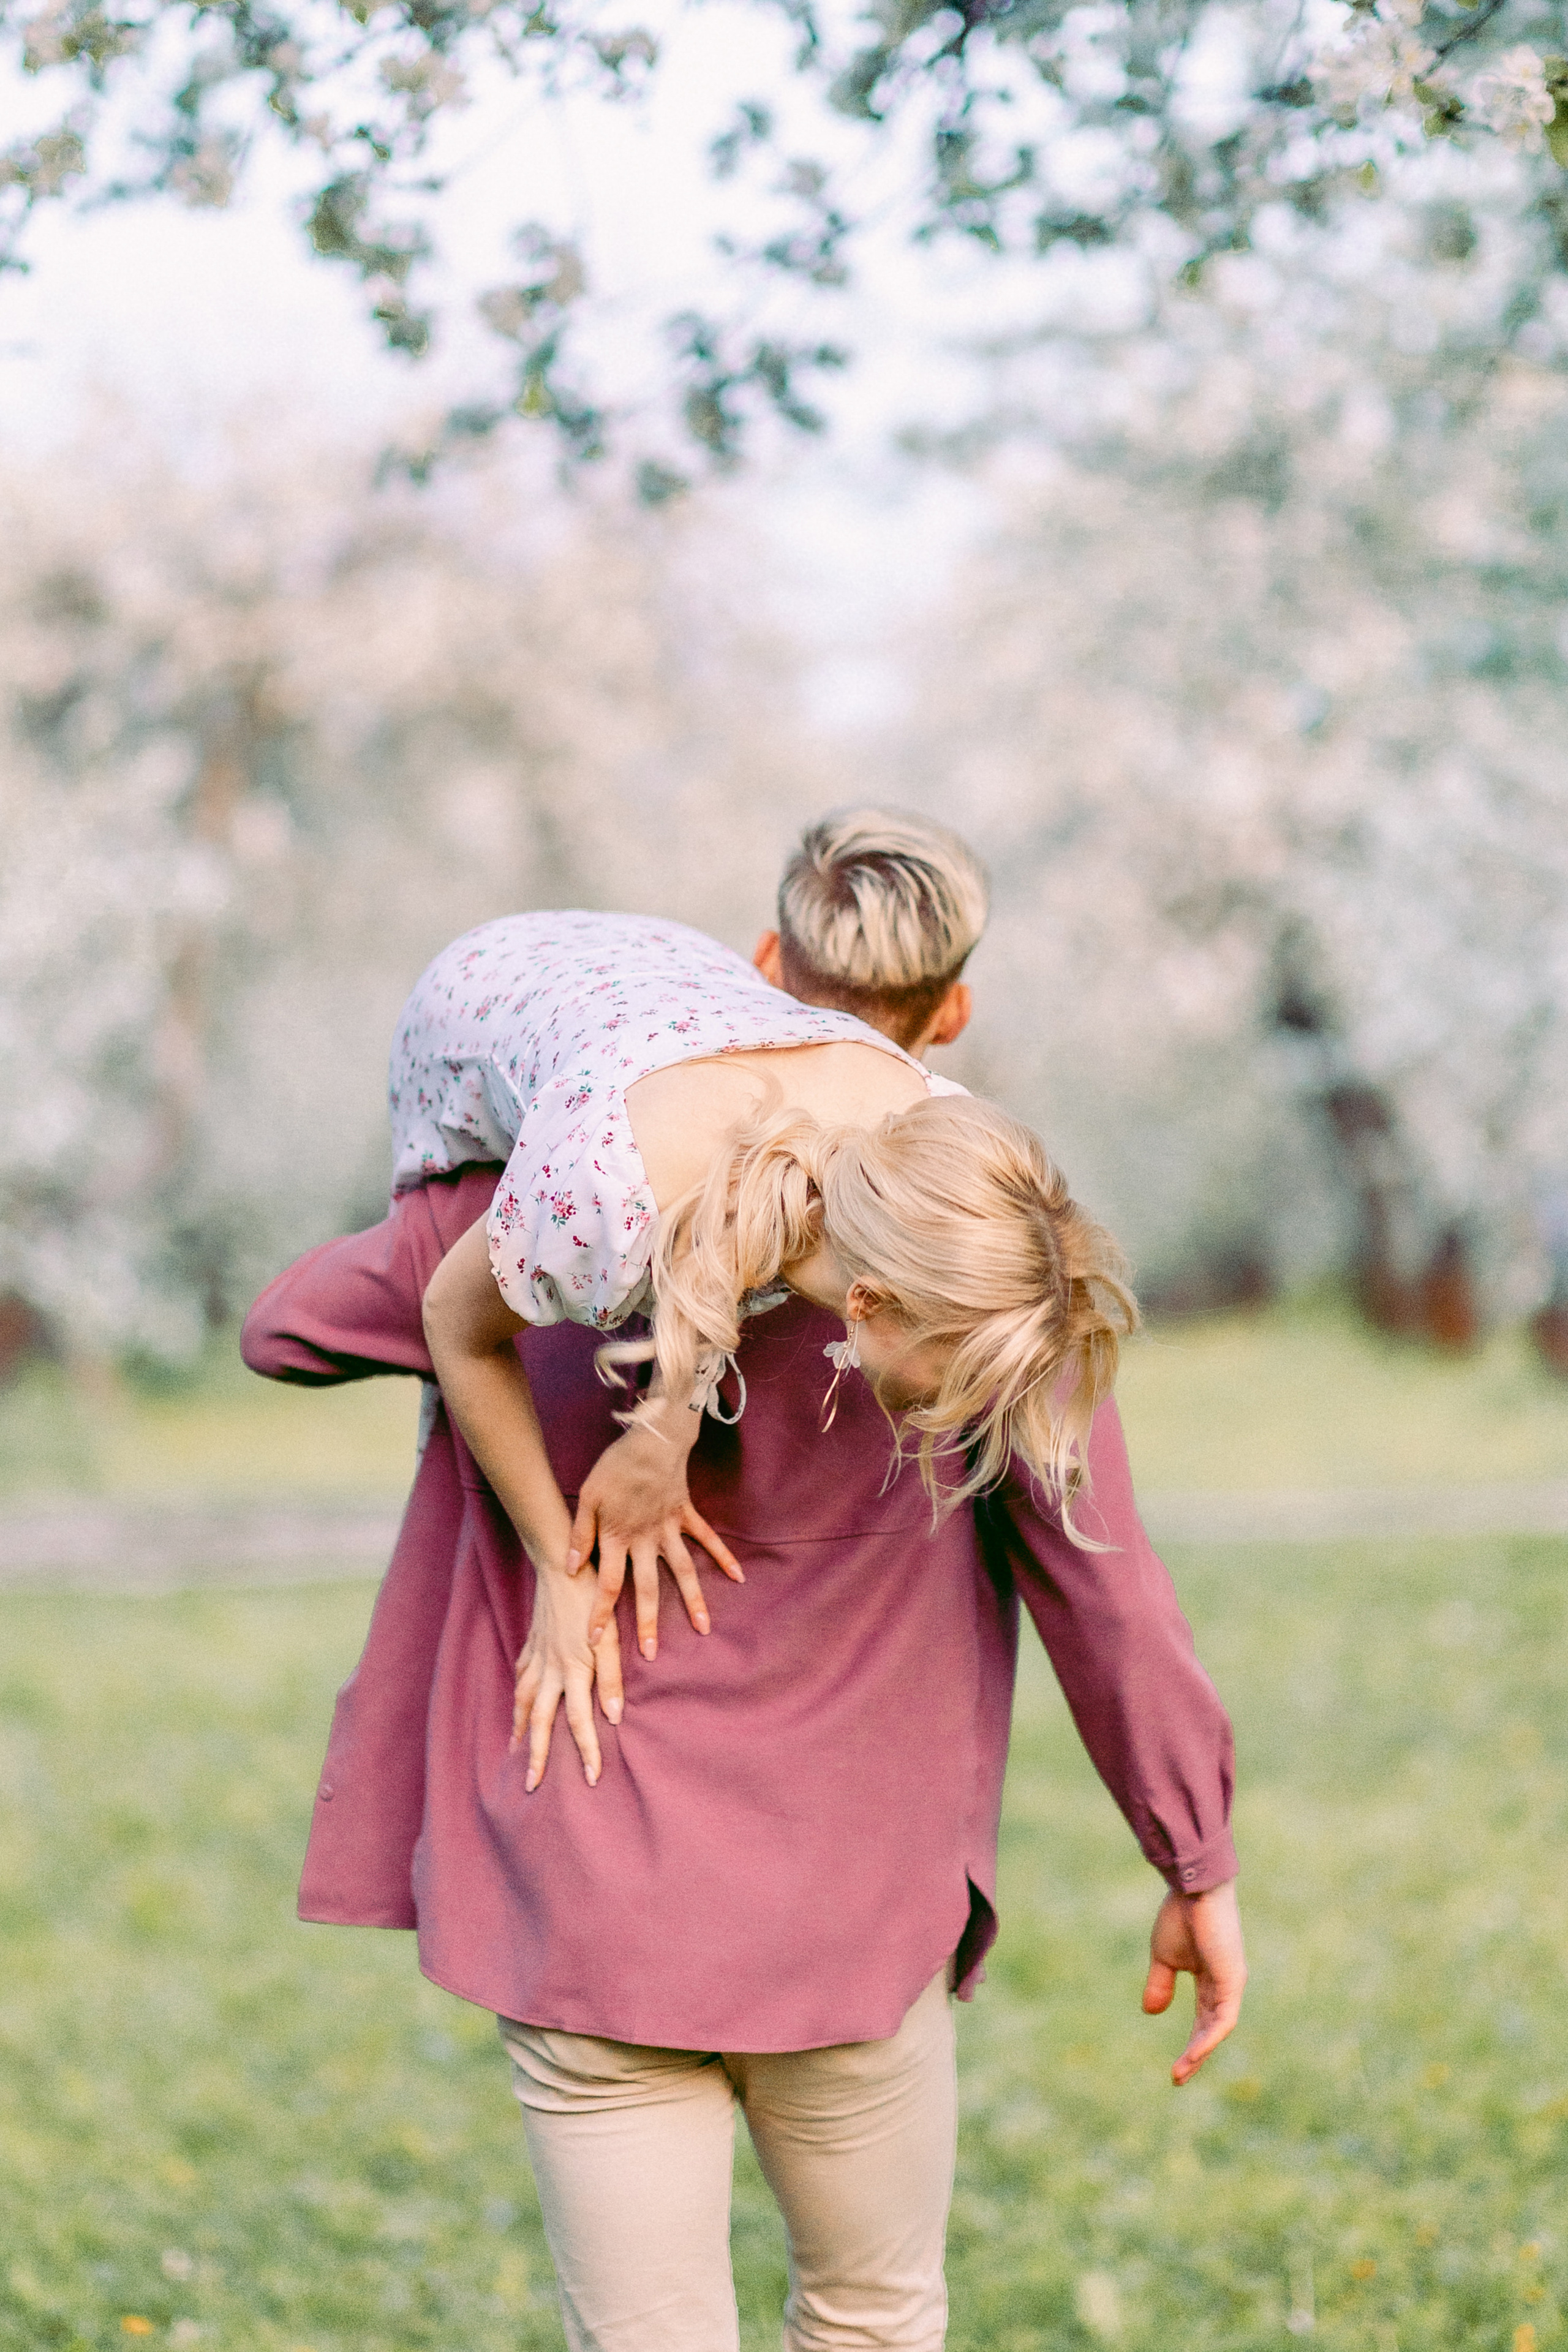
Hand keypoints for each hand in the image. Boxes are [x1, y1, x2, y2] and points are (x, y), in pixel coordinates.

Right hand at [512, 1557, 624, 1791]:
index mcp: (574, 1670)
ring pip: (523, 1702)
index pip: (580, 1721)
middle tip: (531, 1785)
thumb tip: (615, 1717)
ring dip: (520, 1730)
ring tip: (516, 1752)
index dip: (587, 1752)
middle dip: (538, 1756)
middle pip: (540, 1721)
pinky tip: (518, 1704)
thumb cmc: (592, 1597)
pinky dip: (517, 1697)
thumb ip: (613, 1677)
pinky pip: (521, 1677)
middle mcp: (551, 1669)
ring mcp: (537, 1657)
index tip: (593, 1779)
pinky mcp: (532, 1644)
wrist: (561, 1565)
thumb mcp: (611, 1637)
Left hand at [568, 1420, 743, 1660]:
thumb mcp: (587, 1497)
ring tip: (704, 1628)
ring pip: (683, 1571)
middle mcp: (646, 1540)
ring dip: (694, 1600)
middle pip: (647, 1587)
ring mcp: (670, 1529)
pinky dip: (723, 1557)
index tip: (595, 1641)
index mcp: (617, 1537)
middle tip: (652, 1653)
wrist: (651, 1438)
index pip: (606, 1584)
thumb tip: (570, 1567)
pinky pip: (707, 1539)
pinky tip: (738, 1577)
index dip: (600, 1613)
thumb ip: (580, 1534)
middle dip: (648, 1622)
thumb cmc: (614, 1467)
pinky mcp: (686, 1515)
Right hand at [1142, 1878, 1246, 2084]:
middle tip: (1178, 2077)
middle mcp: (1225, 1984)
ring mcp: (1231, 1983)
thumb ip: (1160, 1984)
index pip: (1204, 2019)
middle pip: (1212, 2028)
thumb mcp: (1163, 1957)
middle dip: (1195, 2054)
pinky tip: (1194, 2052)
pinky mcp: (1232, 1980)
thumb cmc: (1179, 1915)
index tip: (1176, 2069)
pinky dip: (1209, 2037)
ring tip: (1181, 2071)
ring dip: (1200, 2051)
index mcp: (1211, 1978)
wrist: (1192, 1888)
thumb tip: (1151, 2013)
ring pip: (1218, 2028)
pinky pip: (1224, 2018)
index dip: (1190, 2043)